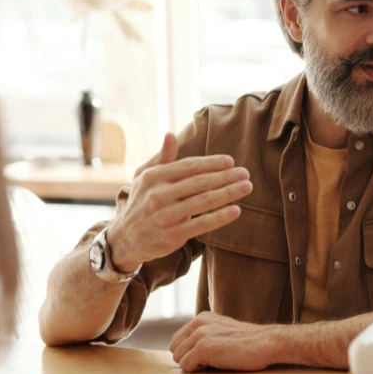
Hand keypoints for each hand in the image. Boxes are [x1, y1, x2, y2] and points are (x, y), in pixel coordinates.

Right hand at [107, 133, 252, 270]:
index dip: (211, 163)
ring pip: (203, 202)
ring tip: (247, 187)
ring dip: (228, 193)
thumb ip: (162, 158)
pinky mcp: (172, 235)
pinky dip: (220, 217)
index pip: (189, 166)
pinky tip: (236, 210)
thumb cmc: (141, 202)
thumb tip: (171, 134)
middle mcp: (158, 195)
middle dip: (226, 176)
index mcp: (153, 177)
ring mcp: (165, 216)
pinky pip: (201, 224)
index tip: (231, 161)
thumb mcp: (144, 177)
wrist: (125, 239)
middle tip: (246, 173)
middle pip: (199, 183)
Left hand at [170, 311, 276, 371]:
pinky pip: (186, 366)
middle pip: (175, 348)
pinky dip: (198, 370)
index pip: (178, 338)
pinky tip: (215, 364)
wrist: (267, 342)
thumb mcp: (224, 330)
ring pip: (178, 358)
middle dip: (188, 357)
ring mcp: (200, 335)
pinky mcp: (203, 348)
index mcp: (202, 317)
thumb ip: (206, 334)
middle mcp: (198, 323)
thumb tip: (190, 349)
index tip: (206, 355)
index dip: (189, 351)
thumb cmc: (250, 341)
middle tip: (209, 360)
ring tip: (214, 361)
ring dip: (193, 364)